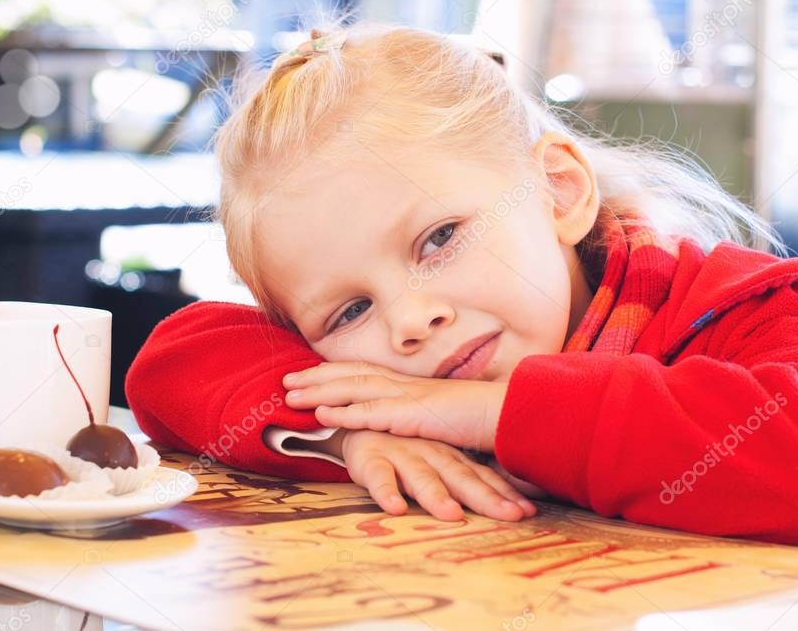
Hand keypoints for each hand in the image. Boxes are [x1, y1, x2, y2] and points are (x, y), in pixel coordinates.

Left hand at [283, 361, 505, 452]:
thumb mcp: (445, 417)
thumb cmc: (483, 419)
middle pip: (353, 375)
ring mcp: (410, 398)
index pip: (367, 373)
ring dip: (321, 391)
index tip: (309, 373)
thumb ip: (422, 418)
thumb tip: (408, 423)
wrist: (511, 416)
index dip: (335, 372)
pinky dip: (346, 413)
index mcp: (412, 386)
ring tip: (291, 394)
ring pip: (356, 389)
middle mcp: (407, 387)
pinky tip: (322, 415)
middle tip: (286, 380)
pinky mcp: (416, 416)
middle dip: (317, 376)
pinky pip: (374, 414)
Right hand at [340, 429, 536, 520]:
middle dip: (486, 498)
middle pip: (462, 479)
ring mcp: (403, 456)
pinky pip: (380, 478)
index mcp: (452, 457)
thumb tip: (516, 502)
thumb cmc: (408, 449)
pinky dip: (387, 492)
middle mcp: (432, 456)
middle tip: (510, 516)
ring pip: (423, 478)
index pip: (483, 477)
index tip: (529, 513)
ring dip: (437, 496)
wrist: (361, 423)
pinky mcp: (372, 459)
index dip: (505, 495)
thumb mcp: (440, 462)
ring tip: (451, 515)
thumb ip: (470, 480)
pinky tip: (395, 508)